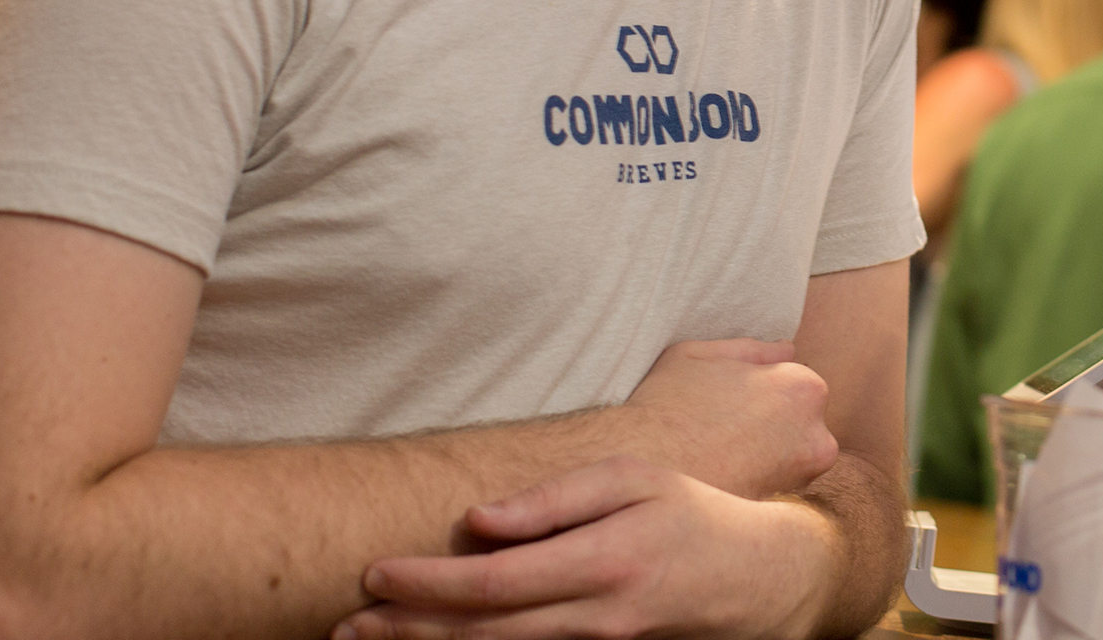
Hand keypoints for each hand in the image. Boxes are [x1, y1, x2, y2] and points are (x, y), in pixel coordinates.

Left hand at [335, 457, 834, 639]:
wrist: (757, 578)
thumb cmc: (690, 513)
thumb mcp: (635, 479)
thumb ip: (556, 498)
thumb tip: (479, 519)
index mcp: (602, 562)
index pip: (494, 582)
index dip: (428, 582)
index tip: (375, 572)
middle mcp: (597, 619)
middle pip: (482, 636)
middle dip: (407, 633)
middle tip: (344, 626)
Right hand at [621, 340, 837, 500]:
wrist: (637, 470)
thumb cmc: (664, 406)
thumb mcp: (698, 356)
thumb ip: (750, 350)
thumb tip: (787, 350)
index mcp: (803, 388)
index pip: (797, 389)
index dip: (760, 396)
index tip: (729, 408)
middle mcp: (817, 435)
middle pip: (801, 429)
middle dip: (772, 432)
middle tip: (723, 438)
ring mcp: (803, 482)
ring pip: (791, 466)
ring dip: (767, 464)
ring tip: (719, 463)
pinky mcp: (782, 516)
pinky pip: (774, 498)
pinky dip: (756, 493)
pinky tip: (721, 485)